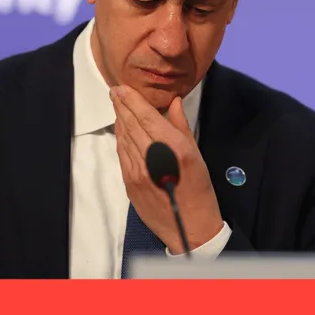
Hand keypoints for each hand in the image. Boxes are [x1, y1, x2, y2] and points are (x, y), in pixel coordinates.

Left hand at [110, 85, 223, 253]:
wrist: (190, 227)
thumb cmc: (199, 189)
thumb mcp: (197, 154)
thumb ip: (181, 125)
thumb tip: (173, 102)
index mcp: (173, 147)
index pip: (146, 116)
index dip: (131, 100)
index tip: (122, 87)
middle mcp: (152, 156)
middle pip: (131, 124)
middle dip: (121, 105)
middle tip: (115, 91)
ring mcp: (137, 171)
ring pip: (124, 138)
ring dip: (119, 120)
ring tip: (117, 106)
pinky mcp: (130, 183)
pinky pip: (122, 154)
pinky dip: (120, 139)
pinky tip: (121, 130)